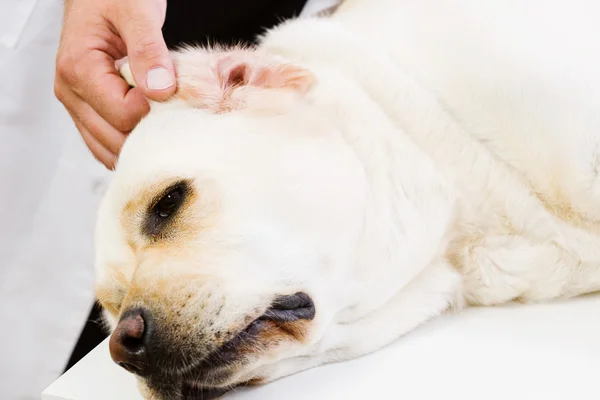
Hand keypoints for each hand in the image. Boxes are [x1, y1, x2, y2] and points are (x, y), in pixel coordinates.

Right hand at [54, 0, 175, 168]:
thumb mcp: (136, 12)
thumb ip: (148, 50)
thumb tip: (159, 91)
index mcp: (78, 68)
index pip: (121, 114)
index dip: (153, 111)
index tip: (169, 91)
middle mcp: (71, 91)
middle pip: (114, 139)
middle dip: (148, 133)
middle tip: (173, 111)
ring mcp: (78, 104)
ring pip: (108, 149)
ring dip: (139, 143)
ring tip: (163, 120)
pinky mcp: (88, 110)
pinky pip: (107, 142)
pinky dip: (130, 143)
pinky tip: (151, 129)